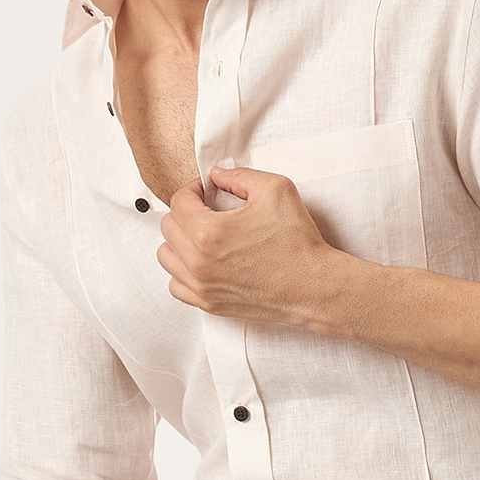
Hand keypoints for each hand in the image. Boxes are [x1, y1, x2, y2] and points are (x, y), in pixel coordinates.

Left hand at [155, 164, 336, 325]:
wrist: (313, 287)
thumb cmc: (297, 242)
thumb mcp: (275, 189)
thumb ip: (239, 176)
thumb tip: (216, 175)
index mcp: (209, 232)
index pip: (179, 201)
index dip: (193, 189)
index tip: (206, 190)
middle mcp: (198, 262)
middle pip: (168, 227)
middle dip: (185, 212)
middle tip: (206, 209)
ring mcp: (202, 286)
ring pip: (166, 257)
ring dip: (179, 241)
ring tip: (202, 235)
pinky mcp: (209, 304)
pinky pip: (176, 286)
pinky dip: (183, 271)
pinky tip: (202, 262)